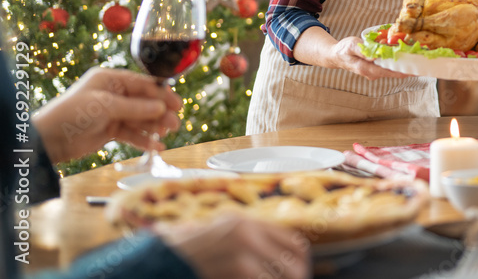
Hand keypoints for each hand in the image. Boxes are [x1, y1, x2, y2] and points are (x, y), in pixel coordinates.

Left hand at [33, 67, 181, 162]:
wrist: (48, 140)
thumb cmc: (73, 114)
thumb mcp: (105, 106)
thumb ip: (135, 107)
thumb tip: (161, 107)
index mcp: (110, 80)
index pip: (142, 84)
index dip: (161, 94)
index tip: (177, 104)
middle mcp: (113, 94)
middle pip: (144, 102)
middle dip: (160, 112)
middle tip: (174, 123)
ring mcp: (112, 113)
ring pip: (139, 118)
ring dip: (153, 126)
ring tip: (166, 134)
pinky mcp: (109, 130)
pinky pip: (131, 133)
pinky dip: (143, 140)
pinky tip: (156, 147)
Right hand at [156, 214, 309, 278]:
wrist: (158, 260)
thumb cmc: (187, 253)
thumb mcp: (222, 236)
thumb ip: (251, 241)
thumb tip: (284, 260)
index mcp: (247, 223)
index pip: (294, 243)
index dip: (300, 264)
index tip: (299, 275)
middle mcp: (249, 233)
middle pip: (294, 264)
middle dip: (295, 278)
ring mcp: (244, 252)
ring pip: (283, 277)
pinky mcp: (240, 270)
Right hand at [293, 27, 411, 78]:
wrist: (336, 56)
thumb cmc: (343, 50)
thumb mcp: (351, 46)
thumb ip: (363, 51)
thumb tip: (374, 56)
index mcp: (367, 69)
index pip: (390, 72)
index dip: (404, 70)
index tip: (417, 68)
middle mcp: (373, 73)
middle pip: (395, 72)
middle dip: (408, 67)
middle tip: (424, 60)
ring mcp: (375, 72)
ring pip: (393, 69)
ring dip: (404, 63)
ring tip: (419, 57)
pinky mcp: (376, 68)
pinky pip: (389, 66)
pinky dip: (398, 61)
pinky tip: (407, 55)